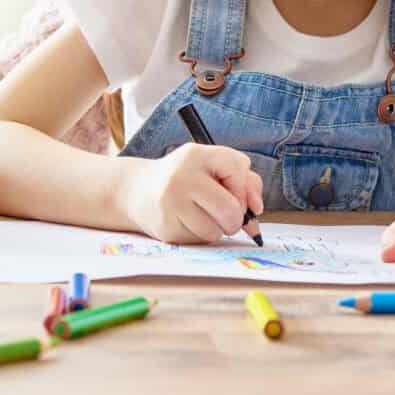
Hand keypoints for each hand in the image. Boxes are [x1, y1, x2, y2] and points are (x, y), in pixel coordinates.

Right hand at [120, 143, 262, 243]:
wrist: (138, 191)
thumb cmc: (185, 178)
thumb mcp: (211, 167)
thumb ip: (243, 181)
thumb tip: (256, 211)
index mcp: (196, 154)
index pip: (237, 168)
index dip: (243, 186)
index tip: (234, 192)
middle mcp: (182, 176)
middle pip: (230, 209)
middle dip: (236, 218)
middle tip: (226, 215)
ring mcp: (171, 203)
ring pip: (216, 230)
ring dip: (217, 228)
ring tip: (201, 215)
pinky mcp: (165, 226)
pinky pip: (200, 240)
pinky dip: (201, 235)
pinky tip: (187, 222)